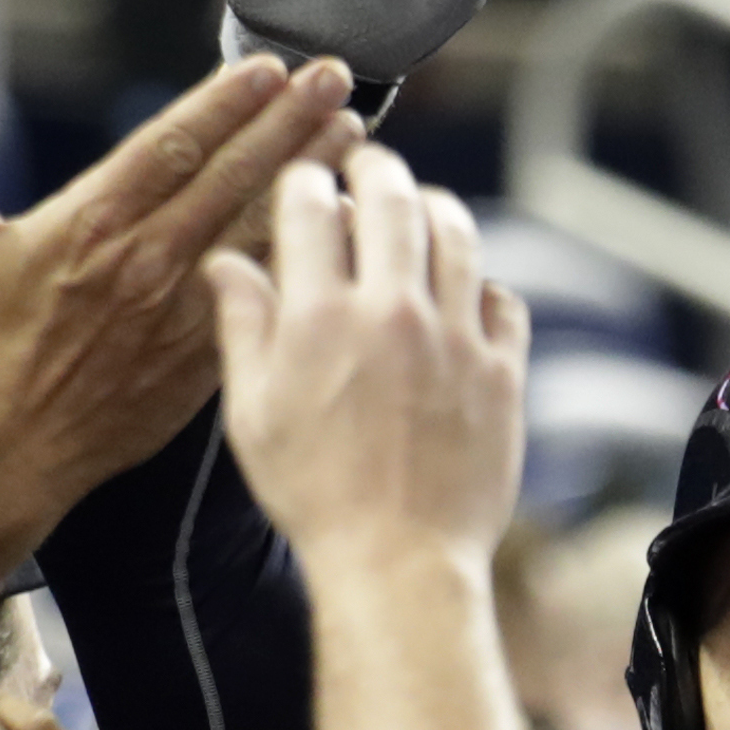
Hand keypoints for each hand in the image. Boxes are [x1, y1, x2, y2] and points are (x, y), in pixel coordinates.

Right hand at [0, 54, 359, 527]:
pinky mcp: (204, 358)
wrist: (5, 450)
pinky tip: (347, 239)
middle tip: (338, 79)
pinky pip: (268, 301)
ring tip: (358, 140)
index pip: (171, 145)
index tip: (272, 69)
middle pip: (232, 177)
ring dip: (313, 183)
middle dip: (289, 124)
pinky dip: (308, 264)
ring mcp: (180, 311)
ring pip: (261, 232)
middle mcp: (143, 260)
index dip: (226, 102)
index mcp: (89, 223)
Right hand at [208, 146, 528, 566]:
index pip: (310, 203)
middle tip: (366, 168)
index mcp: (322, 317)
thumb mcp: (253, 413)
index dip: (303, 181)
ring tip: (418, 211)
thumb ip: (243, 327)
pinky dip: (481, 284)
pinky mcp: (502, 370)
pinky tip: (463, 295)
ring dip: (434, 209)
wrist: (398, 562)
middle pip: (392, 195)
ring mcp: (457, 339)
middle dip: (373, 167)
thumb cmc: (314, 496)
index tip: (303, 185)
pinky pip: (503, 298)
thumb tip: (226, 263)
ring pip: (457, 233)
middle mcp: (395, 313)